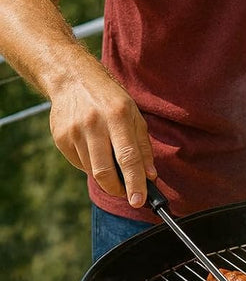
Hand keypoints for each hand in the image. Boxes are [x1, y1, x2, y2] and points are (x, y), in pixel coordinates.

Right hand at [48, 65, 155, 207]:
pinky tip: (94, 149)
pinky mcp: (61, 138)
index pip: (128, 157)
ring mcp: (74, 131)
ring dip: (105, 176)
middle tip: (127, 192)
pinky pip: (79, 163)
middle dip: (117, 189)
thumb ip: (142, 146)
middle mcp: (94, 123)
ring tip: (111, 161)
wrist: (73, 79)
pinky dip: (91, 164)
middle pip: (104, 171)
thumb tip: (149, 175)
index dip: (134, 182)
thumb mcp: (134, 114)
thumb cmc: (110, 98)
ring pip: (92, 170)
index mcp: (118, 115)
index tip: (139, 200)